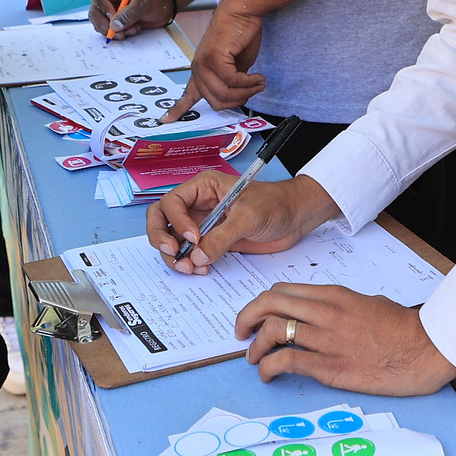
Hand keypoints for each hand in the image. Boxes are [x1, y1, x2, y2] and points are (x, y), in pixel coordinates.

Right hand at [89, 0, 173, 37]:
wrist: (166, 6)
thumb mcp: (144, 4)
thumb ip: (128, 14)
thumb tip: (114, 25)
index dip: (101, 6)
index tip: (112, 16)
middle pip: (94, 11)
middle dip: (105, 24)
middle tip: (117, 33)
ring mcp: (111, 10)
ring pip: (100, 23)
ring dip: (113, 31)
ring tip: (131, 30)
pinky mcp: (116, 21)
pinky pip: (109, 30)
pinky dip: (119, 34)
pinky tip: (133, 30)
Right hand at [145, 171, 337, 273]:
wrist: (295, 217)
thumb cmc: (275, 203)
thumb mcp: (248, 216)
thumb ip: (221, 236)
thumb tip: (197, 255)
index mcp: (203, 187)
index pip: (171, 202)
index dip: (176, 221)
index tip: (193, 237)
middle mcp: (197, 204)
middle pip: (161, 219)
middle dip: (161, 238)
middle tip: (173, 254)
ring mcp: (202, 224)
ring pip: (171, 239)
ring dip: (175, 256)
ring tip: (190, 267)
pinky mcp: (210, 242)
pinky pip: (189, 253)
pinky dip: (189, 263)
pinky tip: (201, 268)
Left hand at [166, 7, 262, 118]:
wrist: (242, 11)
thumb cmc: (240, 34)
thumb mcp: (236, 64)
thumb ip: (232, 80)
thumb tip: (239, 96)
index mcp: (201, 71)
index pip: (187, 95)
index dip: (177, 110)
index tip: (164, 121)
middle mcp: (198, 68)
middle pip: (216, 102)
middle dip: (239, 100)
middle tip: (254, 89)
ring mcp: (203, 63)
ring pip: (224, 94)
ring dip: (247, 92)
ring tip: (259, 82)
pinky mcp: (213, 58)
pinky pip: (232, 81)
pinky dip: (248, 82)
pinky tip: (258, 77)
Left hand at [238, 284, 455, 395]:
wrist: (426, 349)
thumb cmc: (403, 328)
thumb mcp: (370, 304)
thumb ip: (342, 307)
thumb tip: (325, 315)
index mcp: (335, 295)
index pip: (283, 291)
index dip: (263, 303)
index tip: (257, 316)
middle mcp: (325, 313)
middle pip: (269, 304)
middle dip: (246, 318)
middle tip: (241, 333)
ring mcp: (326, 340)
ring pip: (273, 330)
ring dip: (255, 346)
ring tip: (254, 358)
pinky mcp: (330, 367)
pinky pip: (286, 361)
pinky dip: (268, 368)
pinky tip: (268, 375)